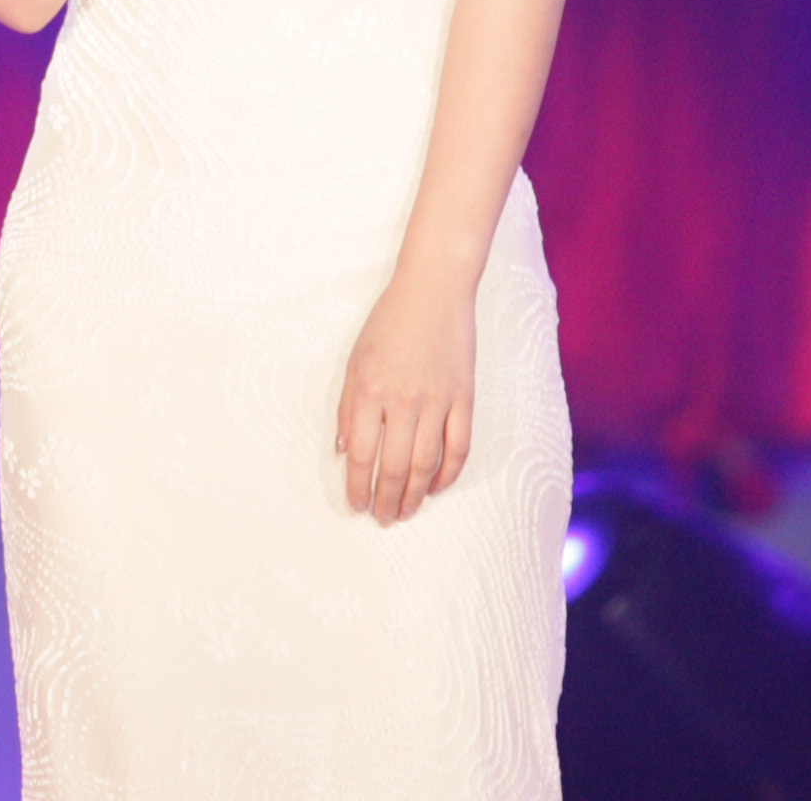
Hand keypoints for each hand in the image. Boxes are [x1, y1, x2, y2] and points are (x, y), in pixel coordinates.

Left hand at [336, 268, 474, 526]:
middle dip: (386, 500)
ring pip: (426, 464)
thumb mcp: (356, 361)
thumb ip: (350, 407)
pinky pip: (459, 448)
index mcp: (370, 390)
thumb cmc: (388, 323)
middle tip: (382, 518)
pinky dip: (448, 473)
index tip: (356, 505)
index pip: (362, 454)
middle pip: (394, 466)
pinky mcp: (465, 399)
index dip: (358, 486)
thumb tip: (345, 450)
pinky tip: (435, 487)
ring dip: (414, 494)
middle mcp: (403, 401)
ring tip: (405, 512)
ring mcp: (438, 401)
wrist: (434, 292)